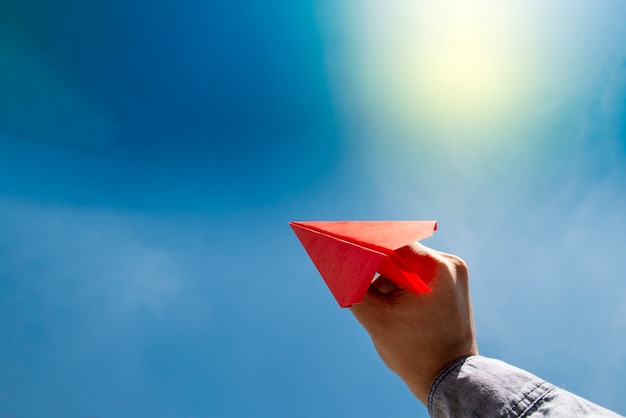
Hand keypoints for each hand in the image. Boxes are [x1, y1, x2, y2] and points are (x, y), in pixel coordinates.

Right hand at [350, 242, 477, 404]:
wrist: (449, 381)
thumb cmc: (413, 353)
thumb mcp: (375, 318)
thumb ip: (355, 287)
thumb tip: (341, 264)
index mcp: (435, 268)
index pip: (392, 244)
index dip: (366, 246)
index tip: (344, 250)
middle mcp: (450, 264)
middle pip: (401, 254)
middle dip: (377, 268)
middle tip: (357, 278)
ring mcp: (455, 275)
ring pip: (409, 265)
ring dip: (390, 280)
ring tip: (381, 305)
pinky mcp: (454, 286)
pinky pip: (421, 276)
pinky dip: (403, 286)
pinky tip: (394, 307)